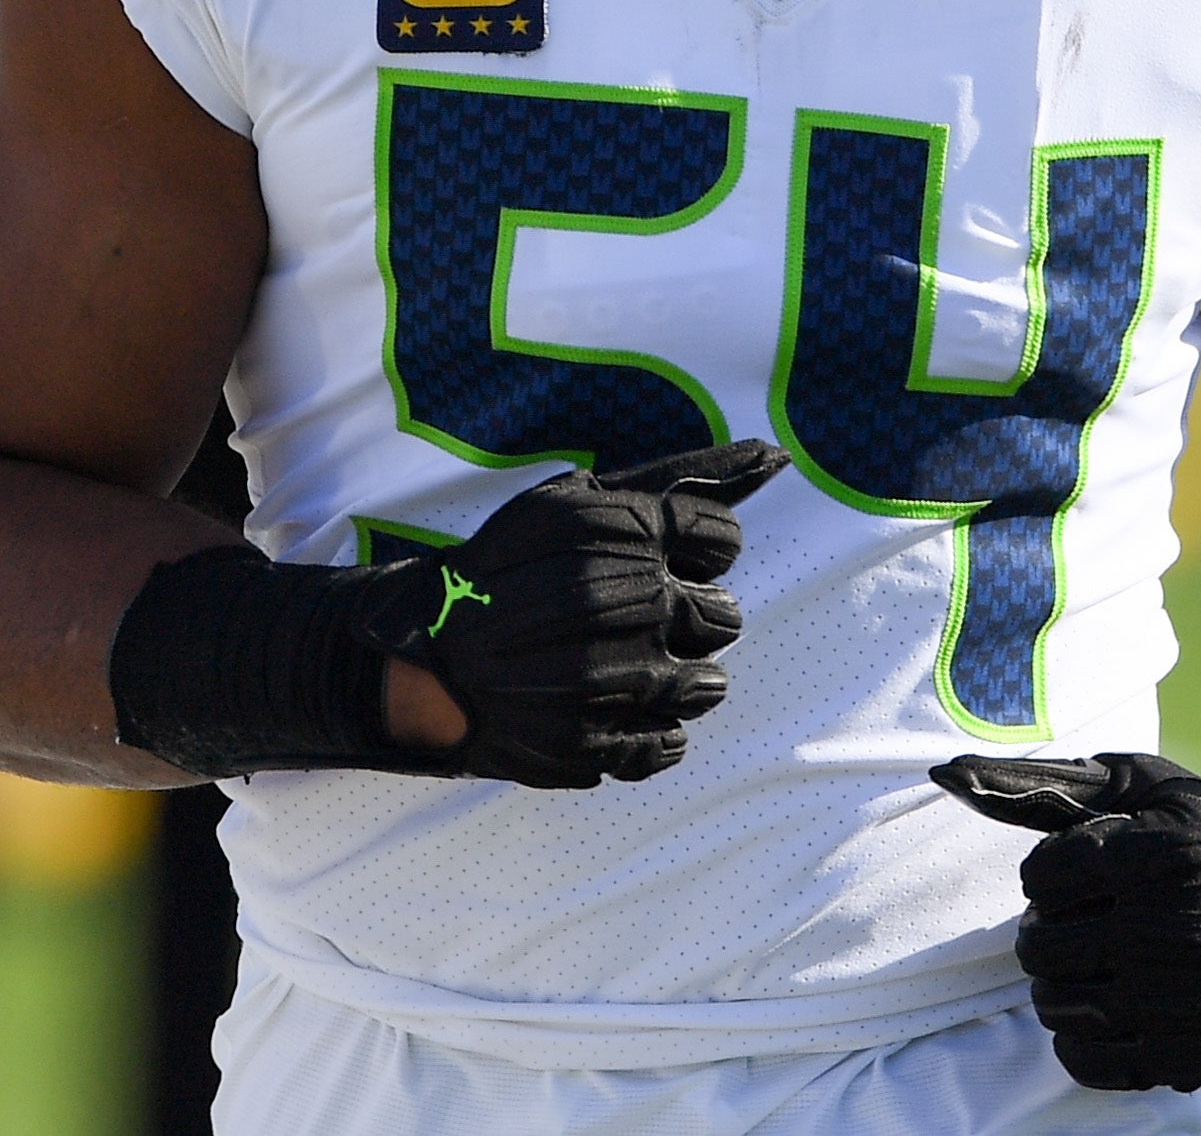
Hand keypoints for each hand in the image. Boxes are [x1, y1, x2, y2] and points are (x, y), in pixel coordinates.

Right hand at [362, 440, 785, 788]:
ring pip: (708, 684)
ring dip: (676, 676)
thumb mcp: (576, 499)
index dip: (697, 549)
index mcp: (621, 533)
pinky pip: (673, 743)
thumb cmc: (507, 566)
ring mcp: (611, 680)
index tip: (661, 559)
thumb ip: (677, 479)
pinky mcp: (594, 745)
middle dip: (686, 615)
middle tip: (629, 619)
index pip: (723, 537)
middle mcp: (624, 603)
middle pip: (724, 616)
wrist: (425, 653)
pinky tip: (609, 707)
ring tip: (620, 665)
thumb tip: (775, 455)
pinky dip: (649, 730)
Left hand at [935, 750, 1200, 1092]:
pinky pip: (1084, 1060)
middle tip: (1087, 915)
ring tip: (1100, 955)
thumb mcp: (1136, 784)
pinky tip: (1109, 999)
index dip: (1051, 869)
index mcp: (1158, 859)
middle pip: (1038, 946)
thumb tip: (947, 775)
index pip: (1039, 876)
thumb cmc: (1199, 831)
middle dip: (1049, 925)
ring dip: (1061, 979)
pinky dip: (1079, 1034)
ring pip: (1053, 1005)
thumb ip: (1042, 781)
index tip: (1086, 867)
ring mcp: (1181, 1004)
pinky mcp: (1187, 1055)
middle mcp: (1172, 934)